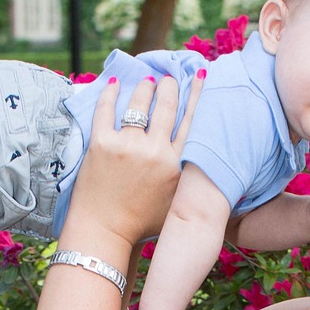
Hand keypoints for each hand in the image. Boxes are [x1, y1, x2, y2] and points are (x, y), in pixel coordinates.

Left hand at [66, 71, 203, 245]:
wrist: (104, 232)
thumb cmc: (142, 224)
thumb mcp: (177, 202)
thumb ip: (191, 179)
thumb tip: (208, 159)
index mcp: (177, 165)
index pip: (191, 121)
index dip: (196, 95)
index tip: (198, 77)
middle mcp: (155, 152)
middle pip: (166, 107)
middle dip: (169, 87)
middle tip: (169, 78)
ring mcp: (127, 146)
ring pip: (139, 105)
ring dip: (145, 88)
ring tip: (147, 80)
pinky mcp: (101, 144)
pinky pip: (106, 110)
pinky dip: (111, 93)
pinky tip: (115, 83)